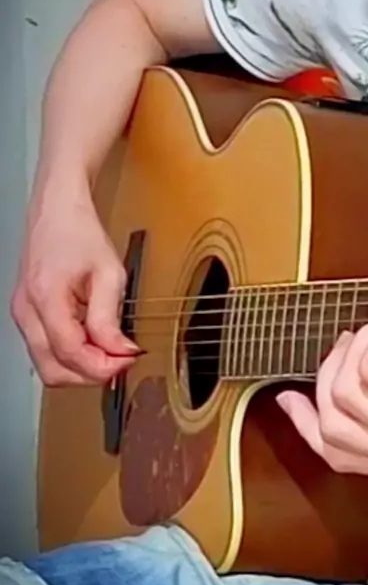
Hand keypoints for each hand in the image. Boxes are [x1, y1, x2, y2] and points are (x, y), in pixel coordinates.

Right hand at [11, 184, 139, 385]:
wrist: (57, 211)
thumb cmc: (78, 232)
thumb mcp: (108, 273)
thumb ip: (110, 317)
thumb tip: (119, 351)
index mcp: (45, 297)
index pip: (71, 353)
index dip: (102, 365)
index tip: (127, 359)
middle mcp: (26, 311)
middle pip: (54, 371)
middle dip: (91, 374)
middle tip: (121, 361)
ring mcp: (23, 316)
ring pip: (48, 367)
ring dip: (81, 368)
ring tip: (109, 351)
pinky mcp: (27, 317)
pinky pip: (47, 352)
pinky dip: (71, 356)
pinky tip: (93, 342)